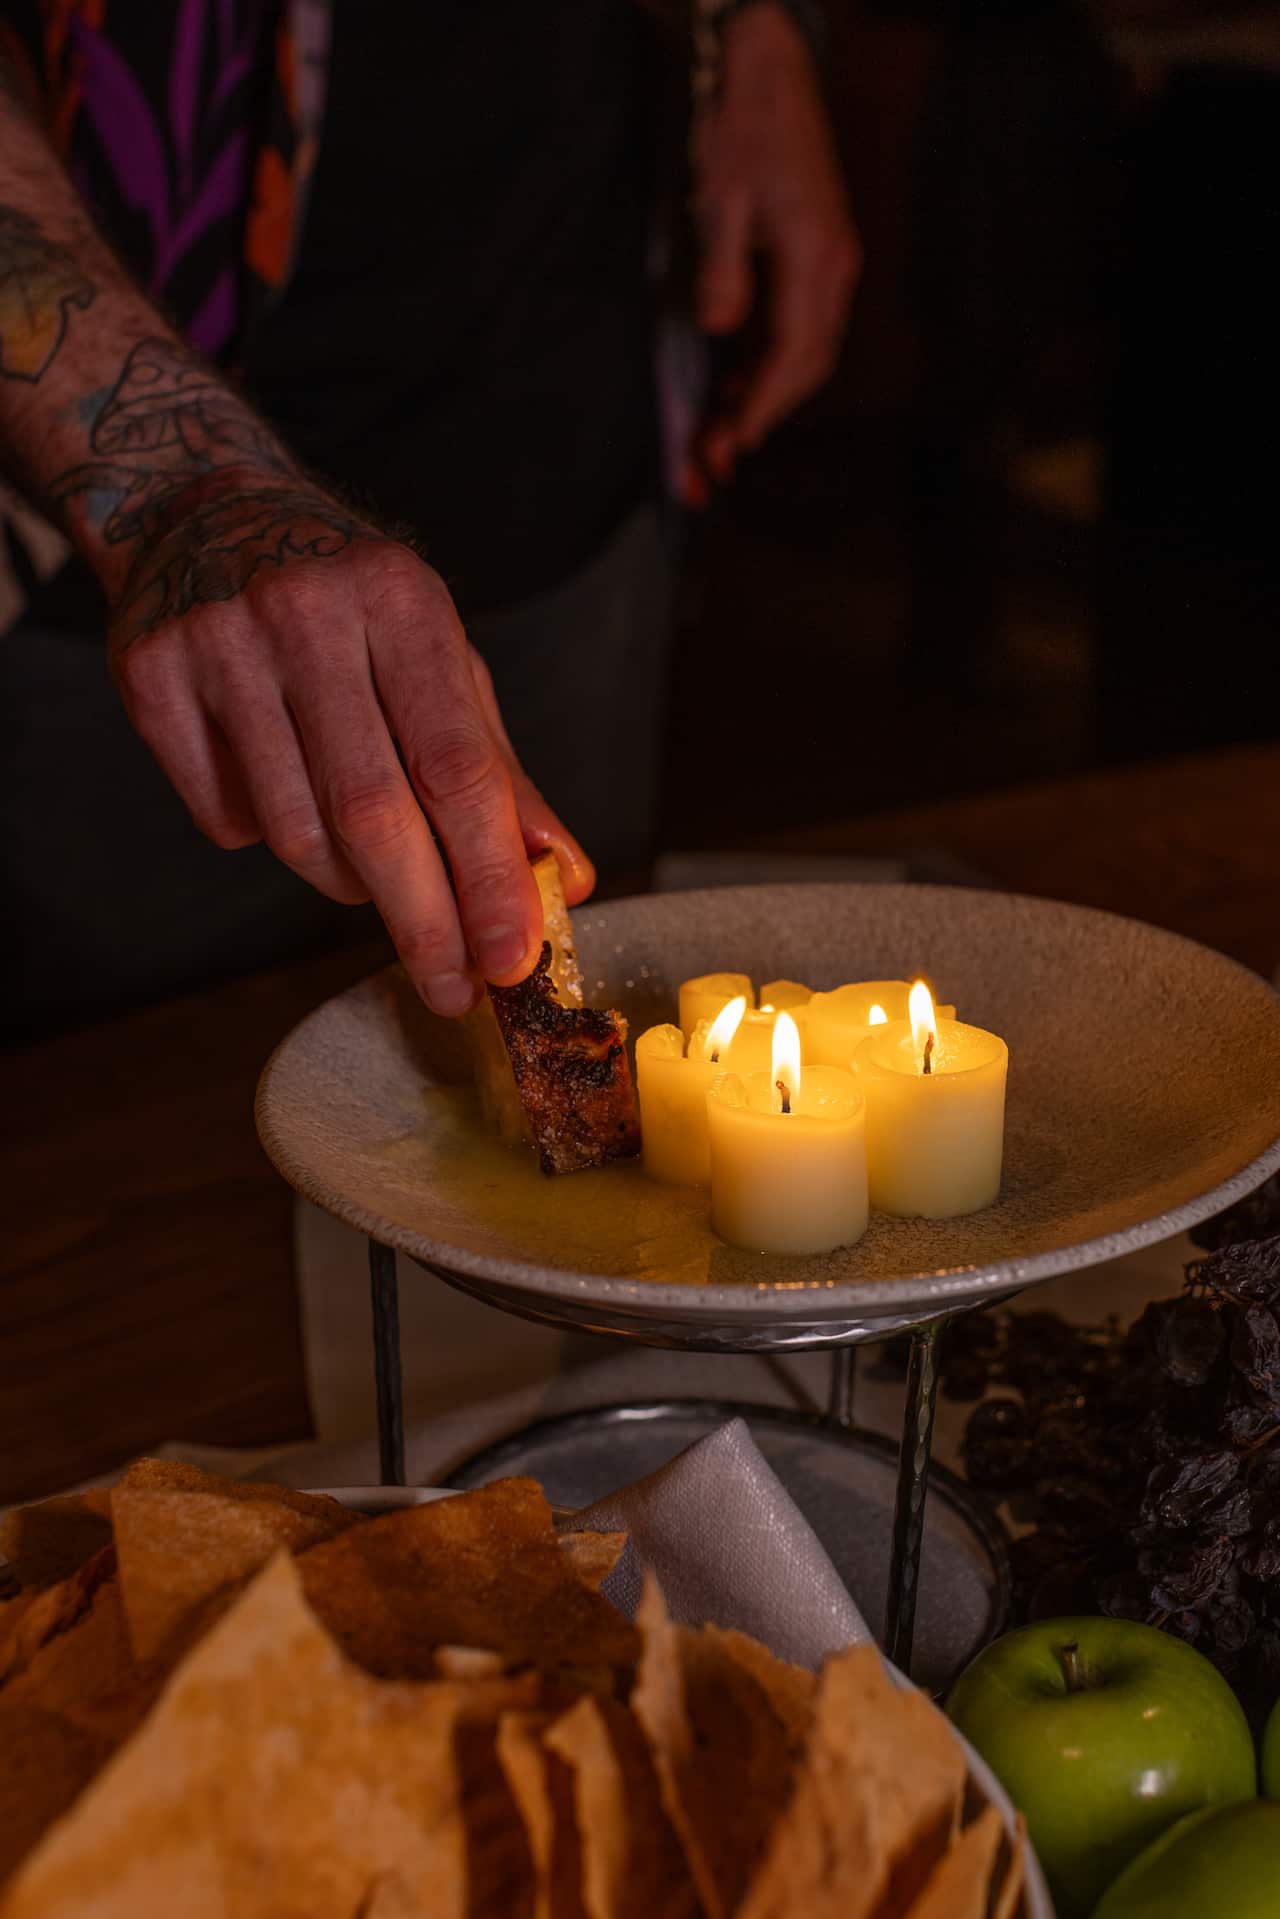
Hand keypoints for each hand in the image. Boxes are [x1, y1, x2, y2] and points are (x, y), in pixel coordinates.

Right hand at [107, 468, 593, 1016]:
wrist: (204, 508)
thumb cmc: (351, 603)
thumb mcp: (441, 659)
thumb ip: (500, 773)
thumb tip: (566, 878)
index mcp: (401, 601)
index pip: (457, 767)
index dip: (489, 875)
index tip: (513, 958)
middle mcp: (307, 615)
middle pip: (373, 813)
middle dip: (423, 920)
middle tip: (452, 987)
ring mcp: (219, 643)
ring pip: (295, 831)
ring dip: (347, 882)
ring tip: (370, 870)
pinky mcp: (150, 675)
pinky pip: (224, 819)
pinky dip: (267, 836)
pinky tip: (281, 790)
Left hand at [690, 2, 861, 487]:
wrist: (771, 70)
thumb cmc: (745, 127)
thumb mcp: (722, 197)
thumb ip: (724, 269)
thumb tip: (722, 327)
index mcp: (816, 257)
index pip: (796, 353)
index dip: (765, 404)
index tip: (735, 441)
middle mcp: (834, 267)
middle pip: (808, 363)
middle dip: (765, 412)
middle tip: (718, 454)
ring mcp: (831, 263)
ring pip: (807, 350)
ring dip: (767, 392)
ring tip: (721, 428)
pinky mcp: (818, 256)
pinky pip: (800, 326)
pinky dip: (771, 362)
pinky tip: (738, 381)